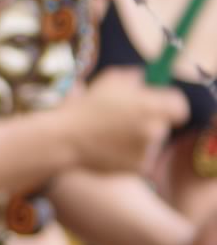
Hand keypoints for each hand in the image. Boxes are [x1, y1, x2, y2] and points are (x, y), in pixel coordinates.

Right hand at [63, 68, 186, 174]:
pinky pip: (140, 159)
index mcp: (152, 106)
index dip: (167, 106)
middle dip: (148, 121)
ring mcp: (148, 150)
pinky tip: (109, 148)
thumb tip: (144, 79)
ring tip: (111, 135)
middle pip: (163, 124)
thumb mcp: (109, 80)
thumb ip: (134, 77)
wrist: (65, 139)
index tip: (156, 106)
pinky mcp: (139, 168)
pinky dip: (128, 155)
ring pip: (151, 142)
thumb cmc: (85, 107)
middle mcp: (155, 129)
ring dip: (138, 138)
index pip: (179, 106)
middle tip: (124, 121)